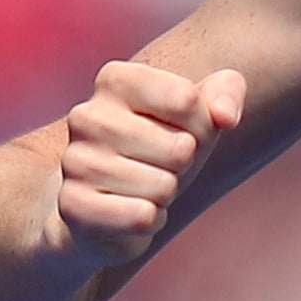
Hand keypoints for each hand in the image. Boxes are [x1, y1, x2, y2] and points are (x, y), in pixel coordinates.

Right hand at [57, 61, 245, 265]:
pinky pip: (141, 217)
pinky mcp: (74, 205)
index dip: (201, 125)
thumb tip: (226, 116)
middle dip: (184, 164)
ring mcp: (76, 161)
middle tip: (160, 164)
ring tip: (144, 186)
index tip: (181, 130)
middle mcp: (87, 116)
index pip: (188, 100)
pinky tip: (132, 210)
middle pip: (181, 147)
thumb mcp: (198, 113)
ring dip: (165, 194)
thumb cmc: (160, 145)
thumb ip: (226, 92)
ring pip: (163, 186)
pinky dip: (149, 220)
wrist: (105, 201)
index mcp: (115, 80)